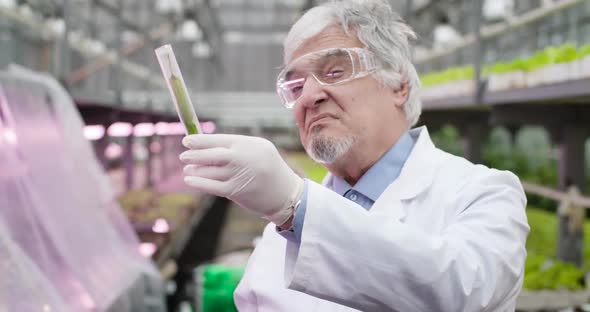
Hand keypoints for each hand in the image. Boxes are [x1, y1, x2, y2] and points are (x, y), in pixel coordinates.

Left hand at [180, 134, 303, 224]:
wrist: (285, 194)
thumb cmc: (268, 169)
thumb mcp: (258, 150)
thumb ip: (235, 146)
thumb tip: (205, 145)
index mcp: (249, 144)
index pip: (219, 140)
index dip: (200, 140)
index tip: (187, 141)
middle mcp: (243, 158)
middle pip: (211, 155)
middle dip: (194, 155)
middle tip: (183, 155)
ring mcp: (239, 175)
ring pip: (209, 171)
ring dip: (195, 169)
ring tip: (188, 168)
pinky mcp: (236, 191)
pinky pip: (211, 186)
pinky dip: (198, 182)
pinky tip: (189, 179)